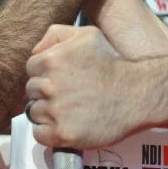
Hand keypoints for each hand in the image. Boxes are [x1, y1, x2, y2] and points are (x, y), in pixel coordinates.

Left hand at [25, 25, 141, 148]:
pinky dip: (48, 132)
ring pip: (33, 112)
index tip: (60, 79)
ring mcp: (56, 110)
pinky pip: (39, 134)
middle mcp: (50, 85)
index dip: (45, 73)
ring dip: (46, 112)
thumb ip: (56, 34)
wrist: (137, 93)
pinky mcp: (63, 133)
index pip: (31, 68)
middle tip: (67, 94)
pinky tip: (65, 124)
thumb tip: (36, 51)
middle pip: (31, 91)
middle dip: (46, 92)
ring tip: (68, 109)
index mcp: (51, 60)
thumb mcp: (87, 34)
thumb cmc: (113, 63)